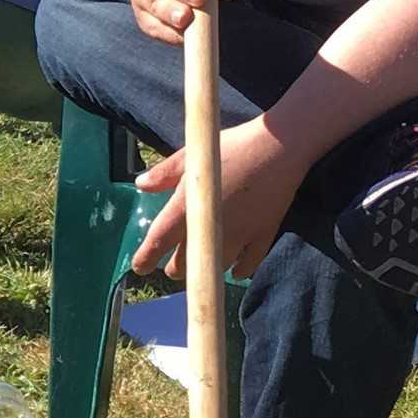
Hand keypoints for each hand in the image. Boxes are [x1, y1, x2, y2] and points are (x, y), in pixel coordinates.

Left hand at [130, 119, 307, 281]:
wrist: (278, 148)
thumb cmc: (231, 148)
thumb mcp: (191, 156)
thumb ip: (164, 174)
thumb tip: (141, 184)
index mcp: (186, 209)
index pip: (159, 241)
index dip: (145, 258)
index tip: (140, 267)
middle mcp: (210, 230)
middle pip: (184, 264)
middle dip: (175, 266)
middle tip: (173, 261)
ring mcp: (238, 236)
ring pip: (214, 268)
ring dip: (205, 268)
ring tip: (201, 261)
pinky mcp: (262, 236)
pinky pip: (248, 265)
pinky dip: (239, 270)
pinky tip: (234, 269)